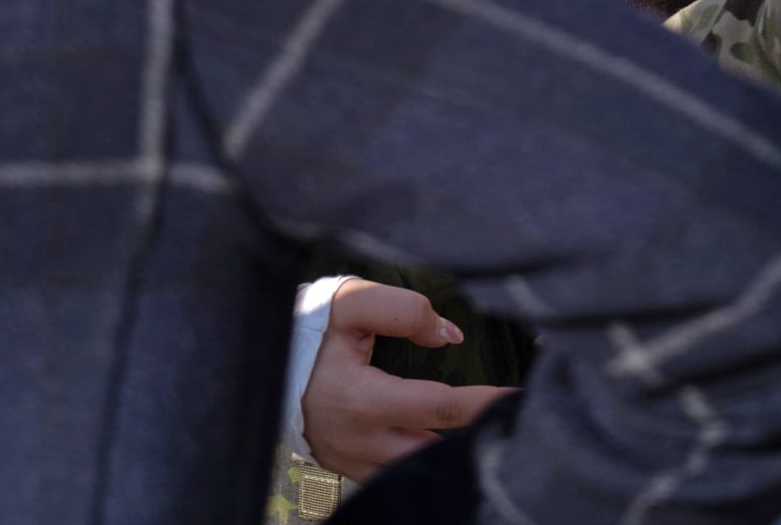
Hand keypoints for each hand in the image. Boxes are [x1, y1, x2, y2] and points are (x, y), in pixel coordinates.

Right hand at [301, 279, 513, 481]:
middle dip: (475, 440)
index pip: (440, 406)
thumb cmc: (312, 329)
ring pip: (416, 471)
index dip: (484, 403)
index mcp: (364, 401)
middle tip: (512, 424)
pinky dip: (422, 463)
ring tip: (487, 434)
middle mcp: (361, 443)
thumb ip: (404, 312)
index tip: (517, 399)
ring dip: (450, 454)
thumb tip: (450, 336)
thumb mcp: (352, 304)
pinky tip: (447, 446)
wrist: (264, 361)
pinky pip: (394, 476)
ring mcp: (353, 462)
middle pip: (435, 452)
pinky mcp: (347, 469)